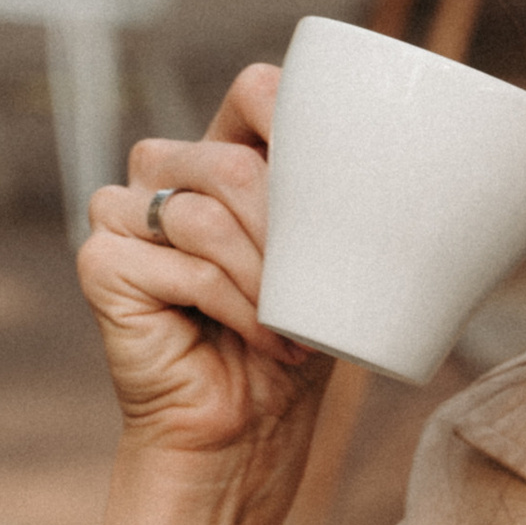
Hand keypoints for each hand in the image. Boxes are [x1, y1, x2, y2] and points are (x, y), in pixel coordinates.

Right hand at [81, 66, 334, 524]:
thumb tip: (424, 159)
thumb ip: (345, 203)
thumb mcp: (332, 263)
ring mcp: (123, 212)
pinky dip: (234, 308)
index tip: (343, 161)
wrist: (244, 433)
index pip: (253, 91)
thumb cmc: (294, 346)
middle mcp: (165, 171)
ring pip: (205, 214)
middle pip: (231, 162)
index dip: (293, 110)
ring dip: (264, 279)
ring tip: (290, 326)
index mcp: (222, 154)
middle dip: (286, 231)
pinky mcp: (101, 261)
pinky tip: (259, 339)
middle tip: (315, 286)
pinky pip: (184, 264)